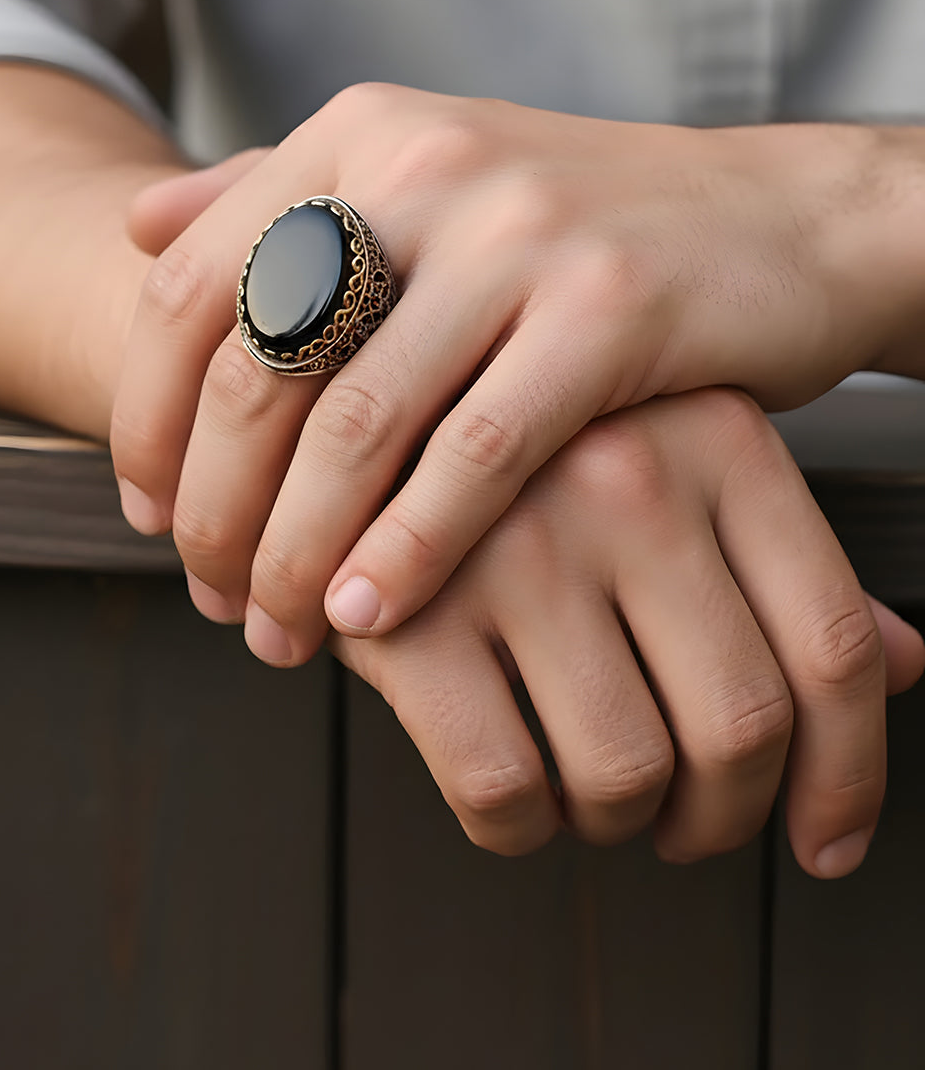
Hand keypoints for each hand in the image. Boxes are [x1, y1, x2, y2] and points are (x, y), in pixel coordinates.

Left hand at [113, 85, 907, 658]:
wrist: (775, 220)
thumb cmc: (579, 228)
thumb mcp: (426, 179)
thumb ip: (279, 197)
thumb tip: (132, 226)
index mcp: (362, 134)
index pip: (192, 287)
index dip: (146, 417)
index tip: (148, 513)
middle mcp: (427, 167)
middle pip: (257, 367)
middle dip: (213, 509)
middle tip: (211, 595)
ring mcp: (520, 234)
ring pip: (356, 426)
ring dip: (297, 550)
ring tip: (280, 629)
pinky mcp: (608, 310)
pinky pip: (475, 457)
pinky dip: (408, 550)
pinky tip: (370, 613)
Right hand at [326, 388, 922, 875]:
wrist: (351, 381)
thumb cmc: (538, 446)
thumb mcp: (680, 465)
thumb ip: (784, 566)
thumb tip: (909, 667)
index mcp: (716, 438)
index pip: (833, 647)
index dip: (847, 775)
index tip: (825, 839)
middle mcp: (628, 479)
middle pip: (741, 725)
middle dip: (723, 818)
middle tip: (687, 822)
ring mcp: (516, 537)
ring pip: (626, 773)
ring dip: (619, 821)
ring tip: (592, 792)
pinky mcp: (410, 604)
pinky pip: (503, 787)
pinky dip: (518, 827)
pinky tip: (512, 794)